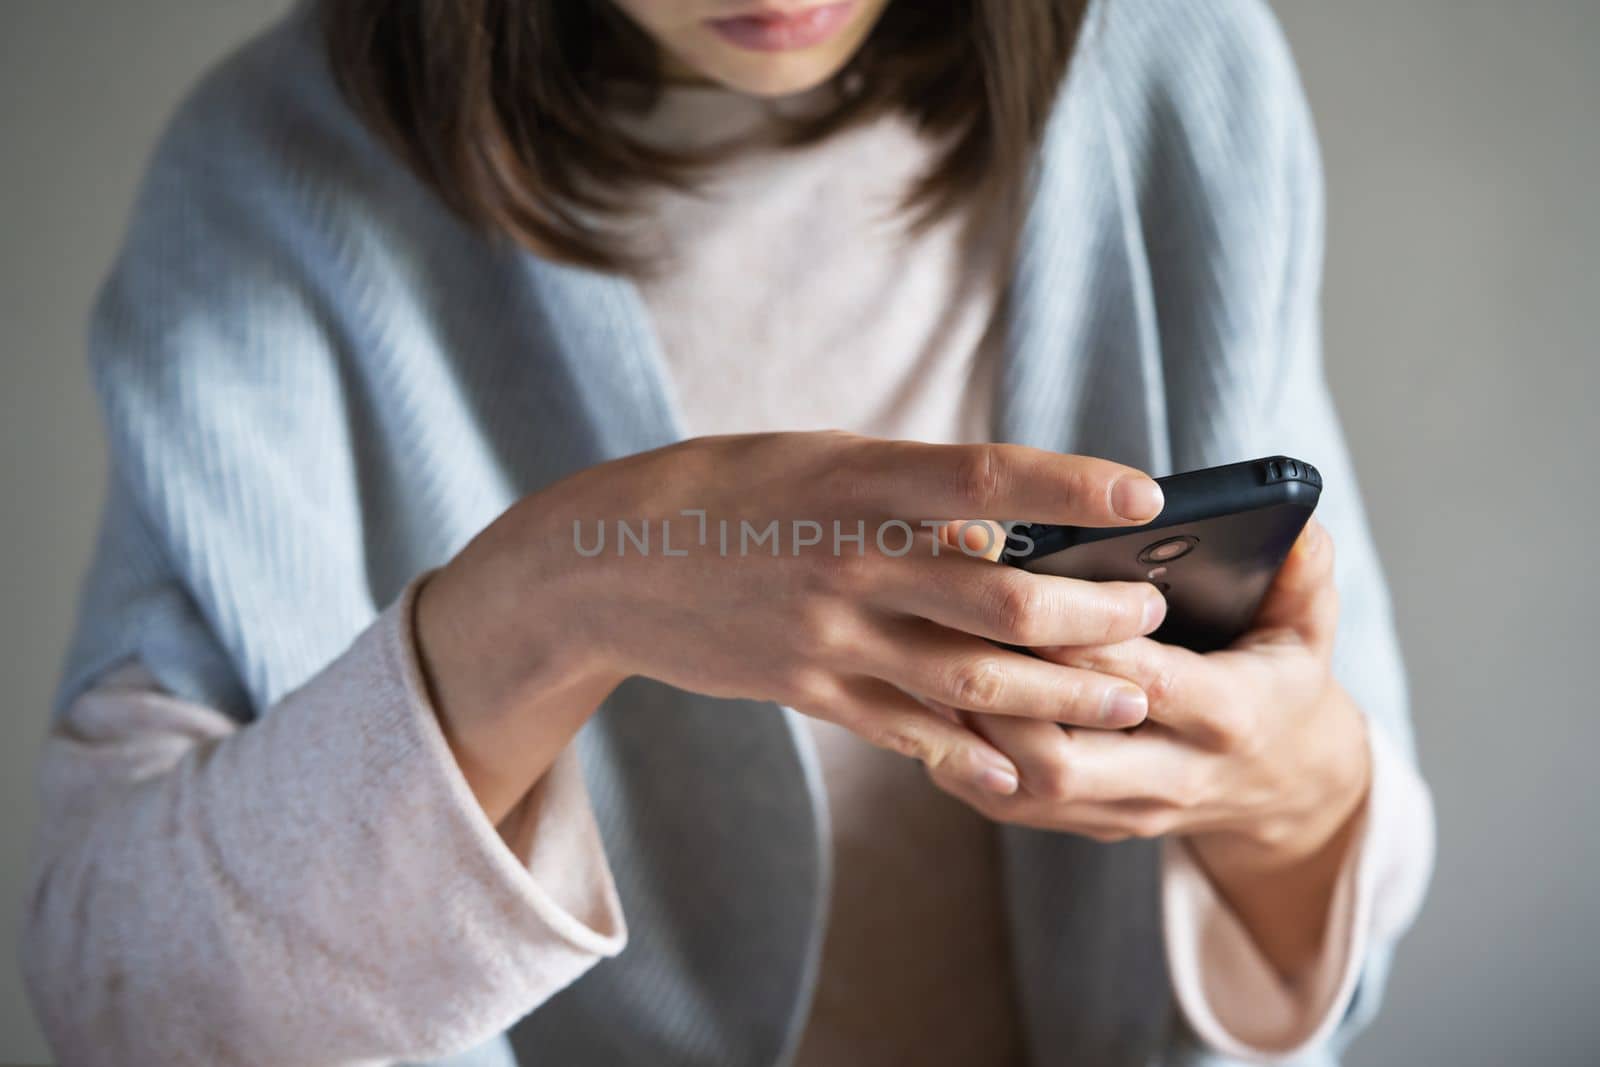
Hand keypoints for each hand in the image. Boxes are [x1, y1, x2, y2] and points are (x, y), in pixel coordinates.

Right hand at [416, 432, 1170, 821]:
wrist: (612, 563)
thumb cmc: (728, 492)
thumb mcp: (818, 462)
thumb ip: (908, 493)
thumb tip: (1002, 526)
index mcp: (860, 481)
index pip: (987, 478)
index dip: (1072, 487)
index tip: (1146, 497)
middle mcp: (853, 559)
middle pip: (1002, 597)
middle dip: (1094, 615)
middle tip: (1153, 617)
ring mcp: (830, 633)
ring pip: (971, 677)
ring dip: (1061, 694)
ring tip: (1128, 698)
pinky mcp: (809, 688)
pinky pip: (906, 732)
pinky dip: (970, 757)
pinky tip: (1022, 775)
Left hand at [925, 519, 1371, 974]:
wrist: (1284, 788)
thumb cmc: (1280, 684)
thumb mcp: (1309, 630)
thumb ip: (1303, 578)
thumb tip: (1301, 529)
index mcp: (1228, 717)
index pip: (1143, 683)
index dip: (1080, 641)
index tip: (1024, 587)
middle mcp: (1173, 775)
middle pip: (1065, 755)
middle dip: (1002, 693)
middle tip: (948, 624)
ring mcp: (1126, 809)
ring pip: (1025, 785)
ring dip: (969, 726)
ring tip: (926, 655)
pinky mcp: (1088, 823)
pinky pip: (1008, 804)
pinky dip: (963, 756)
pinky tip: (928, 698)